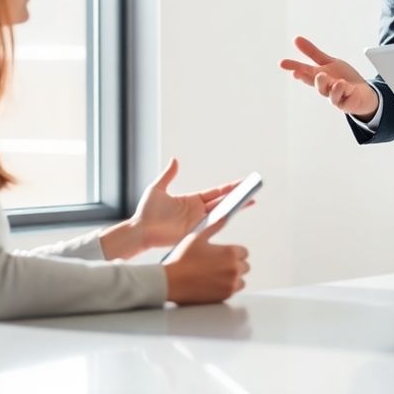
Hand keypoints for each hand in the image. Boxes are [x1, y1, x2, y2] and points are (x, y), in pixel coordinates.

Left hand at [100, 158, 251, 259]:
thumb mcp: (157, 189)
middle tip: (253, 190)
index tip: (243, 182)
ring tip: (250, 202)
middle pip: (223, 202)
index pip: (216, 192)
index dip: (230, 188)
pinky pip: (212, 227)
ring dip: (235, 208)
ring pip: (221, 214)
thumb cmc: (146, 212)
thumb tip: (174, 160)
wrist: (140, 231)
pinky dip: (223, 222)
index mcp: (192, 200)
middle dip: (238, 196)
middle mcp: (198, 211)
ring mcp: (198, 223)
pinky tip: (234, 217)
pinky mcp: (195, 234)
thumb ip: (168, 175)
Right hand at [163, 217, 249, 304]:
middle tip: (217, 266)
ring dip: (232, 278)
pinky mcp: (225, 296)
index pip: (244, 252)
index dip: (233, 253)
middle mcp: (234, 268)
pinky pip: (233, 291)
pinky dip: (226, 288)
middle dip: (234, 265)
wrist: (170, 282)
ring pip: (241, 280)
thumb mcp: (197, 237)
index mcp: (231, 252)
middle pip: (245, 266)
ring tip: (214, 276)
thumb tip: (224, 216)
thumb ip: (214, 225)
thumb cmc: (182, 259)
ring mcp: (231, 283)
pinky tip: (212, 284)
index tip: (223, 255)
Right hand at [279, 36, 380, 120]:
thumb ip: (312, 53)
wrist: (363, 93)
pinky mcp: (346, 103)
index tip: (283, 64)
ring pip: (328, 92)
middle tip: (301, 71)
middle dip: (307, 77)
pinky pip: (343, 97)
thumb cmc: (343, 78)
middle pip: (315, 82)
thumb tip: (296, 39)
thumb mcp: (329, 62)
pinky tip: (343, 84)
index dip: (294, 68)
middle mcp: (325, 87)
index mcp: (319, 76)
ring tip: (323, 75)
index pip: (304, 71)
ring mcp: (335, 96)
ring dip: (325, 84)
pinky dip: (342, 90)